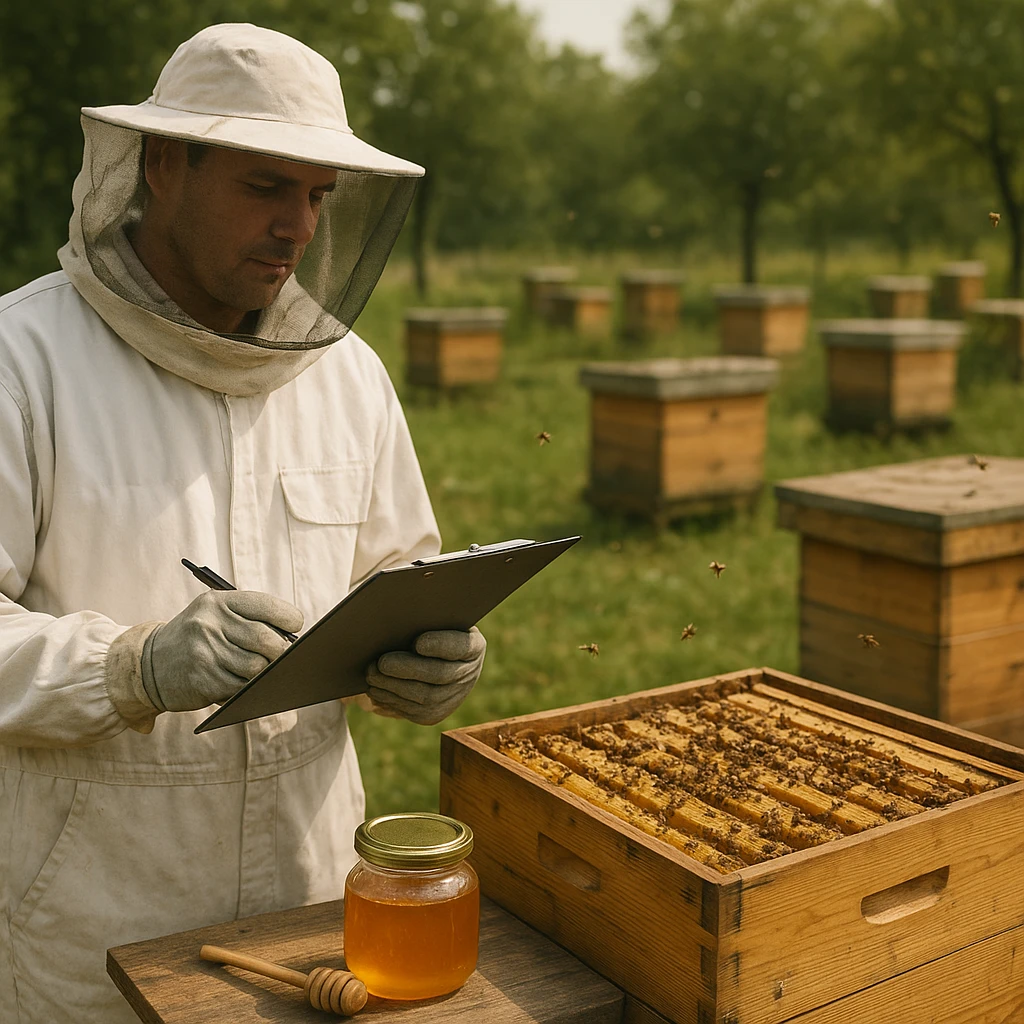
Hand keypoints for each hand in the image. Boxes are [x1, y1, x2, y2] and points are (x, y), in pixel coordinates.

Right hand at [141, 590, 302, 711]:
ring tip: (263, 671)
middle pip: (267, 640)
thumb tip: (294, 640)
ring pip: (257, 668)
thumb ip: (249, 620)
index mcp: (218, 601)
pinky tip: (242, 683)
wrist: (148, 664)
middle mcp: (209, 623)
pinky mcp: (203, 680)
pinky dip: (248, 688)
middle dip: (283, 652)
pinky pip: (242, 688)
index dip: (290, 619)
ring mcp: (205, 652)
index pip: (267, 606)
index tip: (295, 627)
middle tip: (285, 657)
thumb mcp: (214, 615)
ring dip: (266, 673)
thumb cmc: (196, 637)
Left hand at [366, 627, 485, 725]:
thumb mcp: (433, 619)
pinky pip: (413, 711)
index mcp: (473, 646)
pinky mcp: (435, 715)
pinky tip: (376, 689)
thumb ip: (424, 619)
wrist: (433, 657)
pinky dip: (392, 700)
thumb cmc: (428, 628)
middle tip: (381, 663)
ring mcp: (454, 698)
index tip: (418, 643)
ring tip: (372, 675)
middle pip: (440, 675)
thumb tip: (401, 618)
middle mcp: (469, 674)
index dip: (440, 646)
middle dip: (408, 670)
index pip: (461, 646)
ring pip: (425, 698)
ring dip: (394, 687)